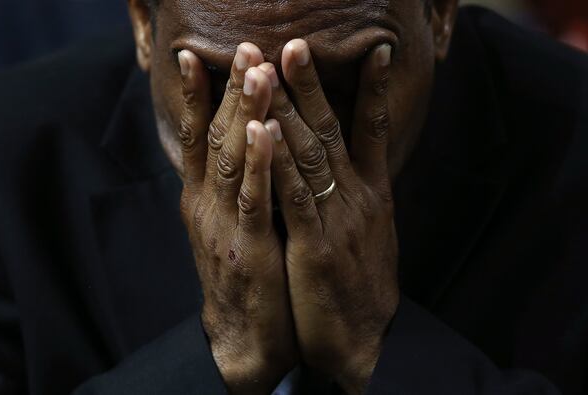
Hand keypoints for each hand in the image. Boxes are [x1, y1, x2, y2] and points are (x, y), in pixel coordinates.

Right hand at [176, 44, 296, 394]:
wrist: (242, 335)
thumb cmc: (243, 273)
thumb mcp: (229, 223)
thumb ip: (232, 186)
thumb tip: (242, 145)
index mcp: (204, 198)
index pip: (199, 136)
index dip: (196, 95)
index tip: (197, 55)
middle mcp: (207, 204)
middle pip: (215, 137)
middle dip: (228, 90)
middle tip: (242, 46)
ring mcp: (224, 225)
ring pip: (232, 161)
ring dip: (243, 114)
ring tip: (256, 72)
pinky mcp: (247, 248)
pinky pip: (252, 200)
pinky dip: (256, 164)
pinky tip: (262, 132)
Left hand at [259, 40, 399, 393]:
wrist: (359, 338)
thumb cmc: (358, 282)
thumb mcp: (367, 232)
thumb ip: (357, 193)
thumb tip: (351, 159)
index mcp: (373, 193)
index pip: (373, 131)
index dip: (375, 89)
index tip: (374, 49)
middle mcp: (358, 198)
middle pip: (333, 131)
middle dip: (312, 85)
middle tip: (295, 42)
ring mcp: (338, 220)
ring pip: (311, 154)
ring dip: (290, 108)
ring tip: (271, 68)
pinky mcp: (316, 246)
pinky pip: (294, 196)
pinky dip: (278, 160)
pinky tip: (263, 129)